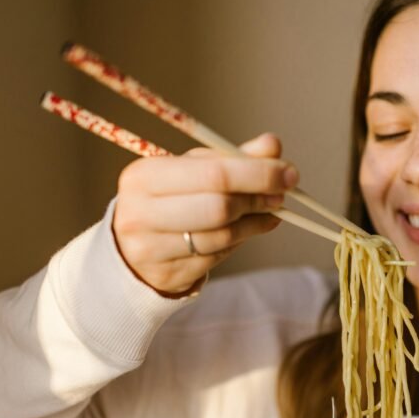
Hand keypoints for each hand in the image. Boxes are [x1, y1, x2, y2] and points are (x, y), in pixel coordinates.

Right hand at [112, 132, 295, 295]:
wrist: (130, 248)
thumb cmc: (167, 200)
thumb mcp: (192, 171)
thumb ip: (232, 158)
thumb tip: (272, 144)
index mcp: (144, 176)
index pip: (212, 173)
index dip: (257, 174)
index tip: (288, 173)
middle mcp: (140, 213)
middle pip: (218, 207)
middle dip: (257, 199)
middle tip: (281, 195)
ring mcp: (151, 248)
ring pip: (221, 235)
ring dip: (254, 222)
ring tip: (270, 211)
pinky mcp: (167, 274)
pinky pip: (217, 256)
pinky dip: (241, 239)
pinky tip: (251, 228)